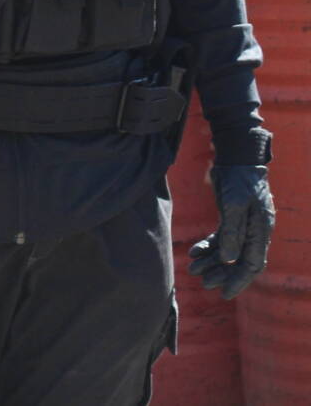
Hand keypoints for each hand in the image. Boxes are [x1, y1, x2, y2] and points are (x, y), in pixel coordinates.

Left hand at [188, 164, 273, 299]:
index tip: (225, 294)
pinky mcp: (232, 218)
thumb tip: (228, 259)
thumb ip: (232, 232)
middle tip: (203, 282)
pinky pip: (221, 238)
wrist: (237, 159)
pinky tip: (194, 252)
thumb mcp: (234, 205)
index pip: (252, 264)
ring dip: (212, 261)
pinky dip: (208, 246)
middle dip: (222, 273)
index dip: (239, 280)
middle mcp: (254, 232)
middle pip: (239, 261)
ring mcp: (243, 225)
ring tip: (193, 268)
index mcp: (261, 231)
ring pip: (228, 251)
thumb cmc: (238, 180)